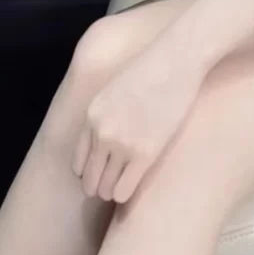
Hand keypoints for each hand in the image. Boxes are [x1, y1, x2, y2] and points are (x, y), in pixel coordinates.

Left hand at [72, 38, 206, 203]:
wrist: (176, 60)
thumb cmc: (151, 71)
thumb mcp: (113, 91)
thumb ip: (104, 115)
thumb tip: (104, 139)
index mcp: (91, 117)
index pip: (78, 162)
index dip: (89, 172)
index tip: (101, 173)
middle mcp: (101, 134)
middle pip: (89, 180)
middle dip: (98, 187)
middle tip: (112, 186)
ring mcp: (122, 145)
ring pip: (105, 189)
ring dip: (112, 192)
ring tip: (123, 187)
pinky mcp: (144, 154)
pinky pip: (123, 190)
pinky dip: (124, 194)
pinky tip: (132, 187)